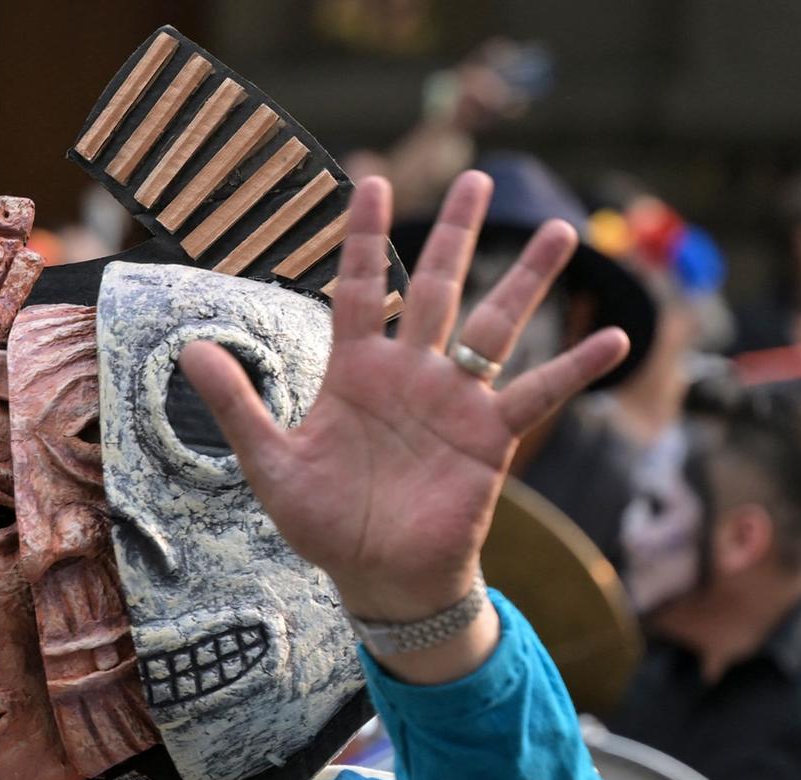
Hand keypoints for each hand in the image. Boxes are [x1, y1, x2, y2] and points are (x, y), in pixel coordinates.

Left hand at [178, 172, 628, 624]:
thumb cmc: (324, 523)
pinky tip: (614, 337)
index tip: (372, 180)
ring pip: (496, 325)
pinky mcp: (490, 438)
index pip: (358, 286)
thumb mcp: (269, 463)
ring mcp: (455, 401)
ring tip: (563, 231)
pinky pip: (538, 394)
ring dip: (527, 280)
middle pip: (436, 287)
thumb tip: (187, 348)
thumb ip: (237, 403)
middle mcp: (410, 373)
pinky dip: (575, 368)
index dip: (363, 235)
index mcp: (356, 371)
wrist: (377, 579)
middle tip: (482, 179)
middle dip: (457, 234)